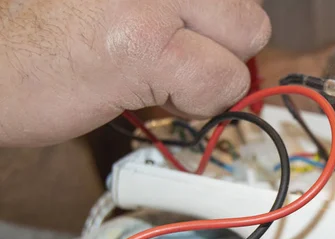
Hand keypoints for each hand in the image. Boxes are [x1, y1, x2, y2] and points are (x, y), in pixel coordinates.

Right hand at [0, 0, 269, 145]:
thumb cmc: (54, 34)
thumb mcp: (134, 2)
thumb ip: (187, 10)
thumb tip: (245, 35)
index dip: (221, 26)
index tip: (196, 40)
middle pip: (250, 12)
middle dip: (222, 49)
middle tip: (171, 60)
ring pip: (248, 39)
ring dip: (211, 74)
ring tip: (154, 75)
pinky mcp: (147, 43)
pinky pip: (220, 82)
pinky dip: (193, 103)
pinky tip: (144, 94)